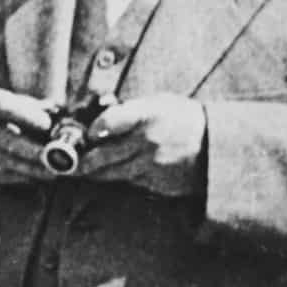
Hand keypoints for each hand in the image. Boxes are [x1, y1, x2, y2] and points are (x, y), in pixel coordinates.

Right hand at [0, 86, 61, 187]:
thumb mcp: (5, 101)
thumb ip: (30, 107)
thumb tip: (56, 112)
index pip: (5, 107)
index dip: (26, 116)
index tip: (47, 124)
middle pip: (6, 141)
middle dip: (33, 151)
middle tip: (57, 158)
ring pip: (4, 163)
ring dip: (32, 169)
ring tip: (53, 171)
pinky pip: (0, 177)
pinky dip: (21, 177)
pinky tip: (36, 176)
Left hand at [76, 94, 206, 195]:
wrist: (217, 146)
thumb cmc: (184, 118)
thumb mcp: (160, 103)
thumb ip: (130, 111)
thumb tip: (97, 121)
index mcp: (148, 115)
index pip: (110, 121)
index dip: (92, 130)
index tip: (84, 135)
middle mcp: (148, 141)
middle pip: (102, 157)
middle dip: (82, 162)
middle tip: (69, 164)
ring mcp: (152, 165)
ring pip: (112, 174)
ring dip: (96, 174)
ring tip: (84, 170)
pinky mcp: (157, 183)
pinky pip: (130, 182)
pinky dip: (120, 178)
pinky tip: (114, 174)